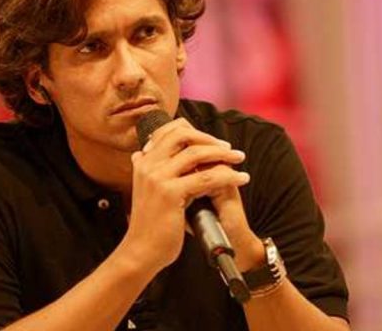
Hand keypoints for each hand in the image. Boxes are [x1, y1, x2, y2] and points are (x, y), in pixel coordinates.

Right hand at [121, 118, 250, 272]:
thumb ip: (147, 170)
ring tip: (239, 159)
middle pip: (182, 135)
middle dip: (209, 138)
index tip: (212, 141)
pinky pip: (206, 177)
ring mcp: (158, 178)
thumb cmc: (149, 224)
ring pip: (196, 154)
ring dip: (223, 154)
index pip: (167, 131)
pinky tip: (240, 179)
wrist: (141, 251)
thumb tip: (142, 152)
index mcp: (142, 162)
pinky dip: (227, 175)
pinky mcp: (170, 193)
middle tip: (227, 148)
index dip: (193, 131)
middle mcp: (148, 165)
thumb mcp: (145, 190)